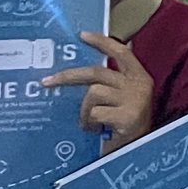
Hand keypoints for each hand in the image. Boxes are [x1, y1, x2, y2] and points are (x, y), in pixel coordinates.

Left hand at [49, 34, 155, 150]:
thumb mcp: (125, 101)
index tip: (81, 35)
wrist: (139, 153)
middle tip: (46, 82)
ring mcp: (134, 99)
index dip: (102, 42)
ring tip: (89, 123)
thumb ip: (114, 84)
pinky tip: (97, 131)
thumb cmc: (128, 129)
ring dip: (84, 110)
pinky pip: (95, 112)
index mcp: (140, 77)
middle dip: (68, 76)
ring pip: (93, 92)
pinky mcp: (128, 116)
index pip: (121, 52)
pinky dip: (89, 123)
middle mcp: (140, 85)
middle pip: (96, 72)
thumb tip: (89, 71)